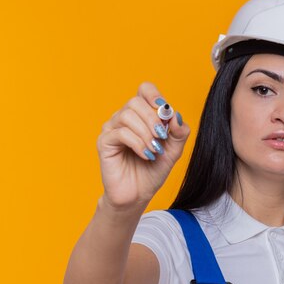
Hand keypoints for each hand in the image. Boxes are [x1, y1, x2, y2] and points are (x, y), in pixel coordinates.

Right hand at [97, 82, 189, 209]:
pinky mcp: (104, 142)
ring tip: (154, 150)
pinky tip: (146, 155)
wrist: (139, 194)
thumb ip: (179, 132)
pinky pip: (121, 133)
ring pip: (127, 115)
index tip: (164, 110)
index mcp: (141, 115)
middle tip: (162, 137)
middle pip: (135, 101)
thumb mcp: (174, 150)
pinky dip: (137, 143)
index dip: (154, 95)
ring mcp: (112, 128)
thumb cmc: (153, 170)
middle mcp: (124, 118)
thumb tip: (176, 115)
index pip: (144, 90)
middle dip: (153, 119)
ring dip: (146, 133)